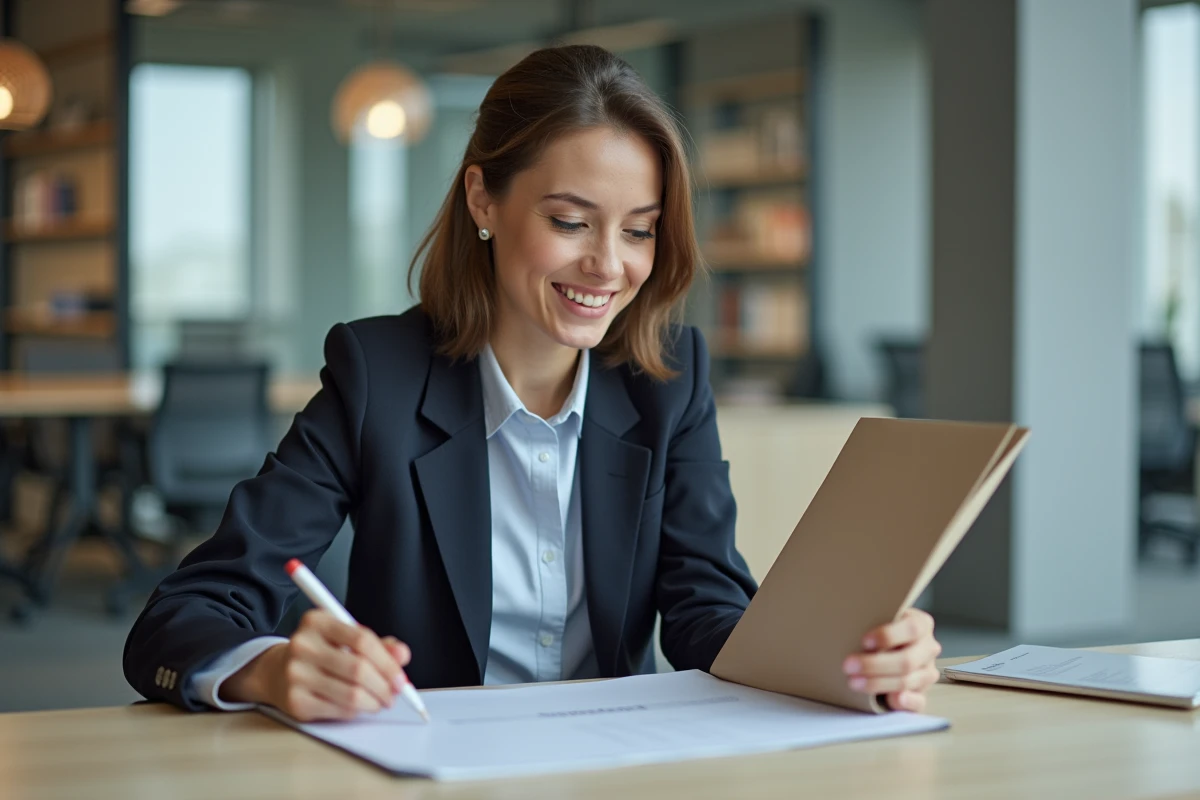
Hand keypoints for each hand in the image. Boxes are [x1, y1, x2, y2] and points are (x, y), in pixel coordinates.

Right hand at [221, 609, 412, 720]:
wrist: (275, 672)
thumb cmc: (320, 653)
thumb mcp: (345, 638)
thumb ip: (377, 645)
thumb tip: (402, 655)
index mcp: (317, 622)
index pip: (362, 640)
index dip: (387, 662)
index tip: (400, 677)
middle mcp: (302, 645)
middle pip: (358, 669)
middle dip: (384, 686)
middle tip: (394, 694)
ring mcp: (295, 674)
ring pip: (351, 694)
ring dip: (374, 702)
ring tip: (380, 702)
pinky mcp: (295, 701)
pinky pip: (339, 710)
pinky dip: (357, 711)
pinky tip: (359, 707)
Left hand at [842, 608, 940, 712]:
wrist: (884, 647)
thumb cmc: (877, 630)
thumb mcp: (878, 620)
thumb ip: (873, 622)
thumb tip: (855, 633)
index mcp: (921, 624)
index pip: (911, 629)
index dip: (888, 636)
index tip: (864, 642)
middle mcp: (928, 648)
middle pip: (907, 660)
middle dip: (875, 665)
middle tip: (849, 666)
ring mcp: (927, 673)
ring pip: (907, 681)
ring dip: (878, 683)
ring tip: (854, 682)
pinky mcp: (922, 694)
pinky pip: (918, 702)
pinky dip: (903, 702)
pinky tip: (889, 699)